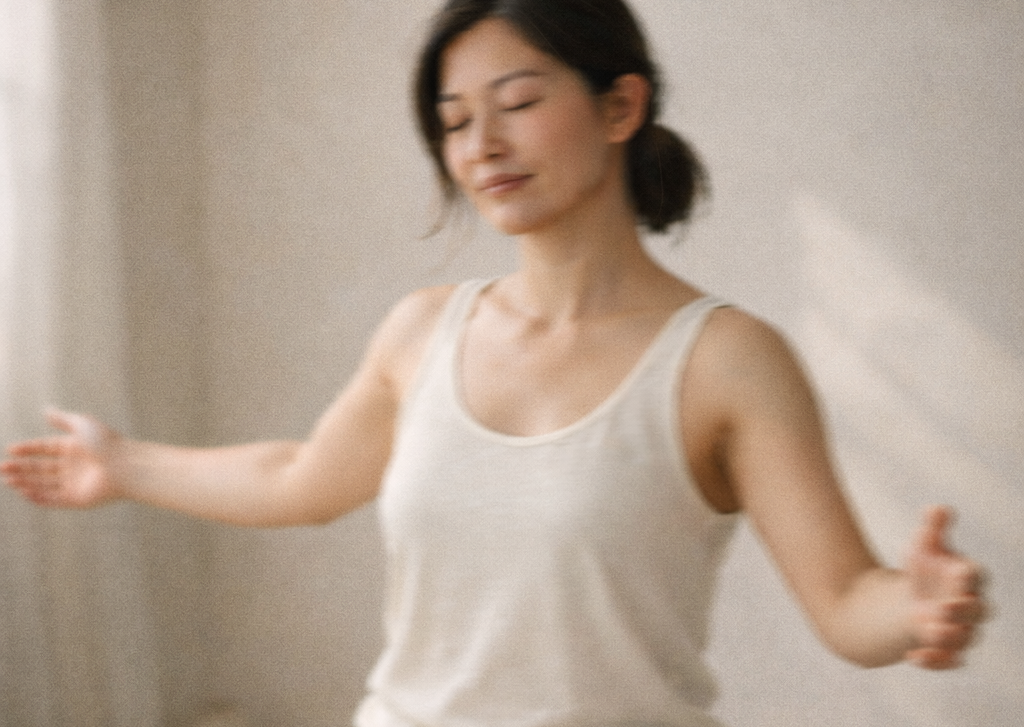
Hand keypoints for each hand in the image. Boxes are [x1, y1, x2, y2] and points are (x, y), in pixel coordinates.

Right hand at [1, 409, 121, 507]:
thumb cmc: (106, 443)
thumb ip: (63, 419)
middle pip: (41, 468)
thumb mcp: (82, 425)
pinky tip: (23, 492)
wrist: (125, 467)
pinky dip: (38, 497)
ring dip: (25, 482)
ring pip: (44, 484)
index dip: (28, 449)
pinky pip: (53, 499)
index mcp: (74, 447)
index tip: (11, 450)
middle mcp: (73, 466)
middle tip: (2, 468)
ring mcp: (74, 483)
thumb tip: (46, 410)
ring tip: (8, 480)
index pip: (46, 448)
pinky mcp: (77, 499)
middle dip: (21, 468)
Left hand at [905, 506, 986, 668]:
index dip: (969, 575)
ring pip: (966, 638)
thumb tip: (938, 508)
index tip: (956, 571)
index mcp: (966, 578)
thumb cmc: (924, 570)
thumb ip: (931, 528)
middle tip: (941, 608)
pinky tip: (913, 657)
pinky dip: (934, 660)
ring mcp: (960, 629)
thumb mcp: (922, 546)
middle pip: (978, 611)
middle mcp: (970, 606)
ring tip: (927, 631)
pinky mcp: (948, 650)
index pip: (976, 577)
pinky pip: (949, 660)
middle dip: (961, 610)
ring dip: (949, 636)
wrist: (910, 601)